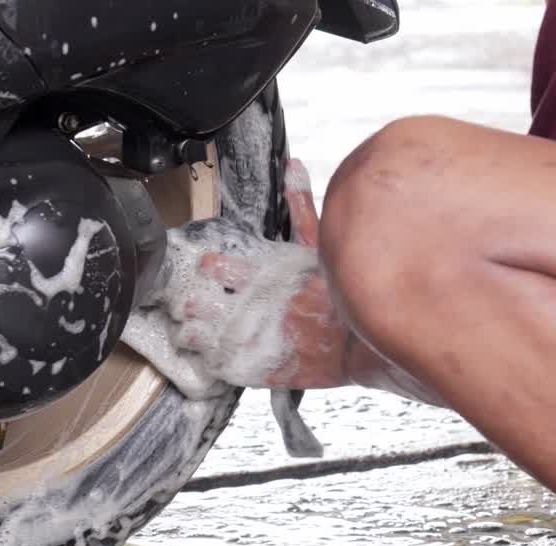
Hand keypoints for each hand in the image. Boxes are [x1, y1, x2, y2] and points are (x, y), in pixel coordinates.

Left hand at [161, 160, 349, 388]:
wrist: (367, 345)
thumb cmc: (344, 293)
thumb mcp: (322, 246)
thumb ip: (301, 208)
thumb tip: (292, 165)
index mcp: (269, 277)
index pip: (224, 267)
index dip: (211, 267)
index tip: (206, 267)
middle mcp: (258, 309)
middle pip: (204, 304)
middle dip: (192, 302)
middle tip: (188, 302)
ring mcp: (257, 342)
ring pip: (204, 338)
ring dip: (192, 332)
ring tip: (188, 328)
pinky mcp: (259, 370)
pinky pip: (219, 367)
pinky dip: (208, 359)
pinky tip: (207, 354)